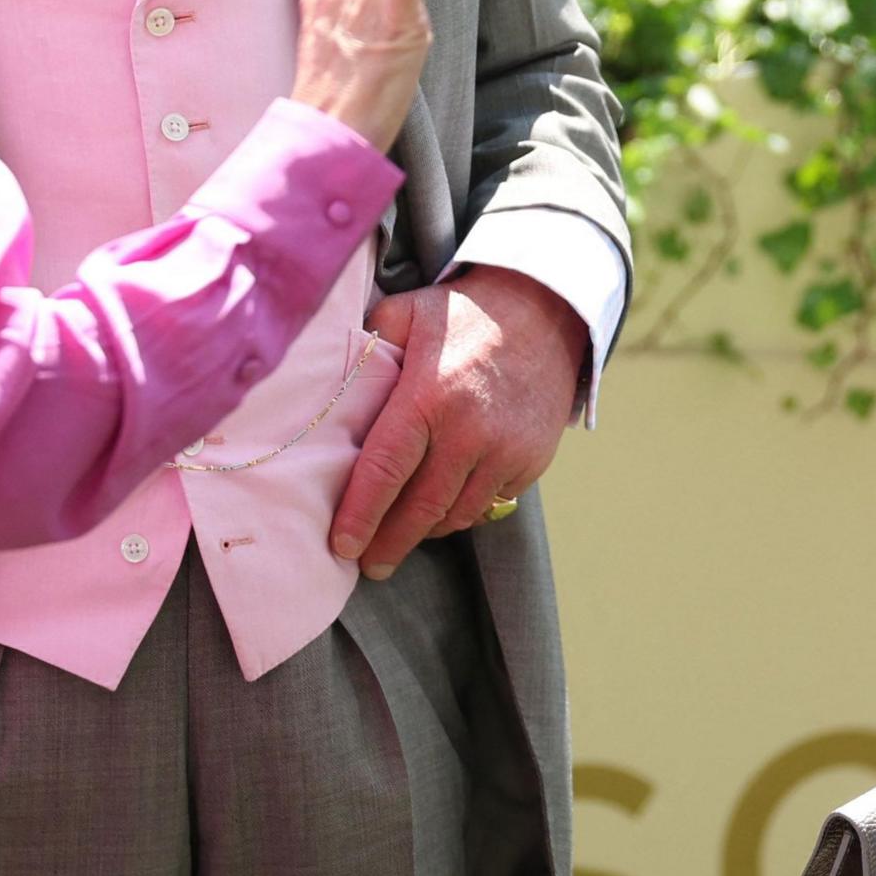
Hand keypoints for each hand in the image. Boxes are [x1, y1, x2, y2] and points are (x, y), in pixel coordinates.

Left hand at [330, 263, 585, 578]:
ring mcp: (506, 451)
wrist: (545, 310)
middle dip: (389, 542)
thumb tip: (330, 381)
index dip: (361, 514)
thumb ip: (365, 346)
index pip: (386, 470)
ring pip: (456, 514)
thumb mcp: (407, 313)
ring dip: (424, 532)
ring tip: (398, 540)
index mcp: (429, 396)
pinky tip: (439, 512)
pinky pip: (488, 504)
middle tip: (366, 564)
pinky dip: (460, 513)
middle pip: (420, 508)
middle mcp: (470, 431)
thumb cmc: (463, 314)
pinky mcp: (531, 462)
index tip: (341, 546)